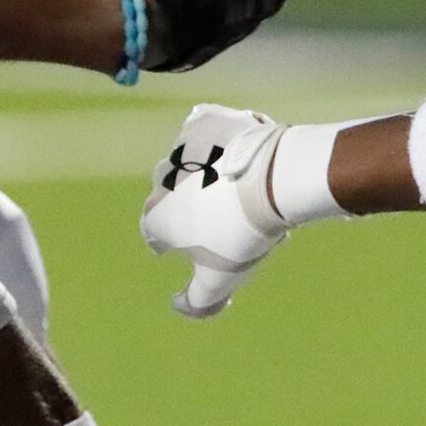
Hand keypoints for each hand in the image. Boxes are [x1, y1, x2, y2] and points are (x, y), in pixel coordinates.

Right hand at [141, 104, 293, 317]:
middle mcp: (162, 179)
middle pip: (166, 193)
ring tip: (228, 180)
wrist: (272, 179)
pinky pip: (205, 127)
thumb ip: (197, 301)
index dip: (164, 241)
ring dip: (199, 169)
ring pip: (185, 159)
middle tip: (212, 213)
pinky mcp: (208, 120)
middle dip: (183, 203)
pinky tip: (232, 146)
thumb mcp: (220, 281)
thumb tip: (180, 306)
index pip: (152, 231)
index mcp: (159, 216)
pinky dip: (215, 137)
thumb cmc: (242, 235)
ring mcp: (184, 146)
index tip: (174, 247)